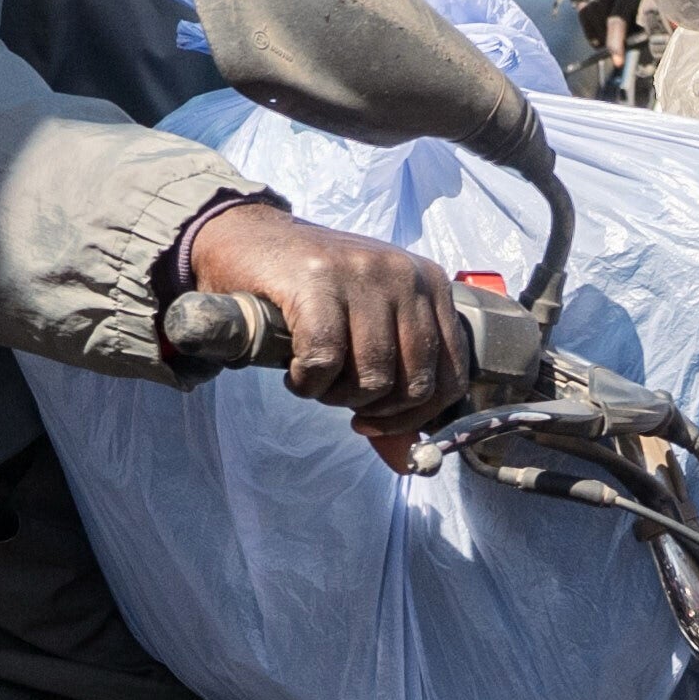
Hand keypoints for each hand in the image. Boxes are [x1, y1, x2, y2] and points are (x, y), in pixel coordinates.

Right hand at [168, 194, 484, 426]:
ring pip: (372, 377)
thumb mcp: (365, 328)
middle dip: (371, 407)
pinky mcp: (317, 280)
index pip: (450, 376)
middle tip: (336, 393)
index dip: (414, 417)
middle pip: (412, 383)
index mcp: (429, 284)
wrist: (248, 238)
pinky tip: (295, 370)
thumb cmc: (311, 292)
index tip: (374, 420)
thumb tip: (408, 461)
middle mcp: (404, 275)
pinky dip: (308, 381)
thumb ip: (392, 390)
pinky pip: (326, 360)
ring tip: (314, 376)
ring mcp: (362, 273)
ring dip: (335, 395)